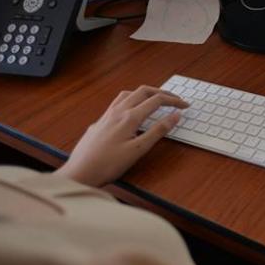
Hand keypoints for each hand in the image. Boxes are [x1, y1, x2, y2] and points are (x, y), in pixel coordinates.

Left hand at [54, 85, 187, 186]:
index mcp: (129, 117)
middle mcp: (118, 111)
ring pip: (129, 93)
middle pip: (143, 91)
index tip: (185, 106)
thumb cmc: (107, 165)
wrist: (79, 173)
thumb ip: (157, 131)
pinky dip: (131, 98)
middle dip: (162, 92)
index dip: (173, 101)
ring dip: (145, 93)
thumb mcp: (138, 150)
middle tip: (174, 100)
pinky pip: (118, 101)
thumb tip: (175, 116)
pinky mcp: (100, 121)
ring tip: (155, 99)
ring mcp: (107, 114)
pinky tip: (131, 110)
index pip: (156, 100)